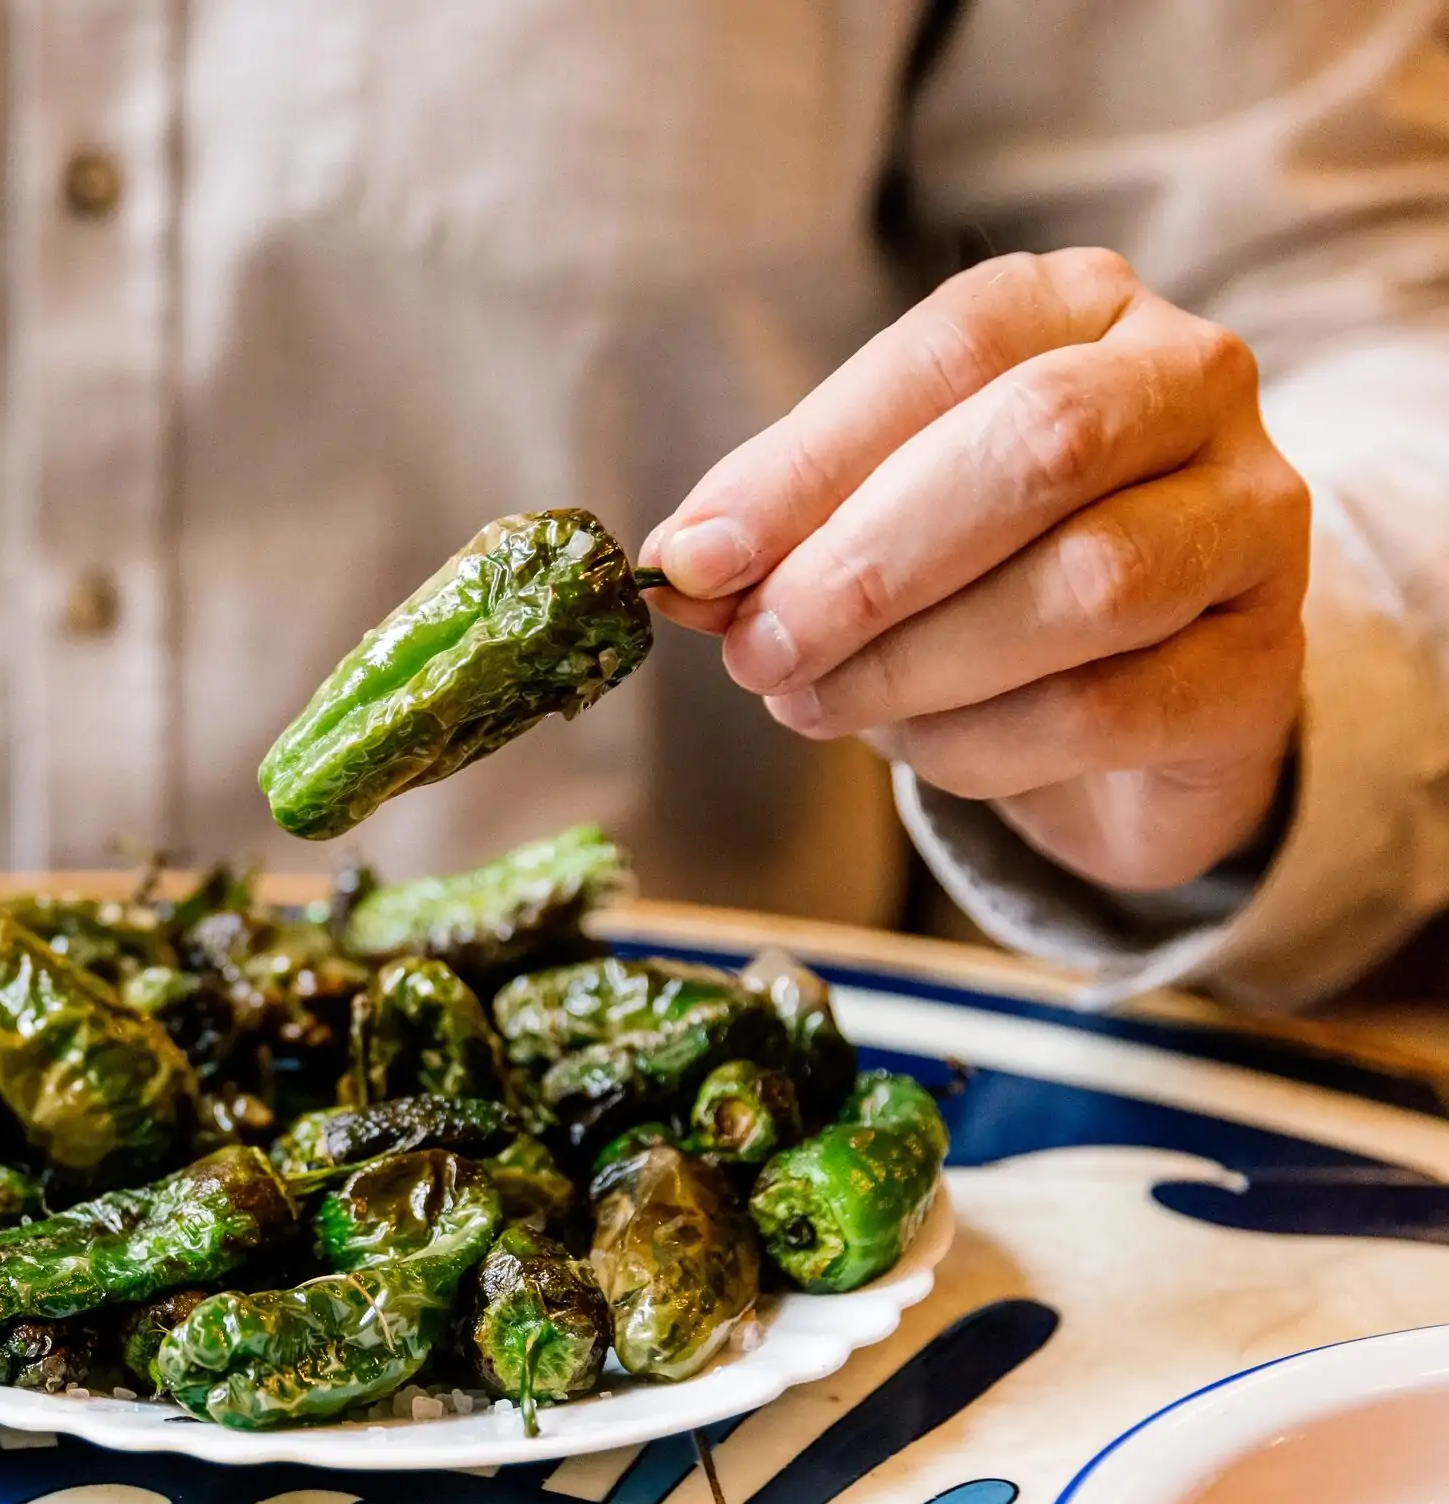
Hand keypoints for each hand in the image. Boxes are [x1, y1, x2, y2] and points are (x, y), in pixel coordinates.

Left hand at [641, 248, 1309, 894]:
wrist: (1130, 705)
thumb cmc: (979, 578)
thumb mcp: (869, 526)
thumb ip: (786, 533)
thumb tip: (685, 569)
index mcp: (1077, 307)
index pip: (945, 354)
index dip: (807, 463)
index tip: (695, 560)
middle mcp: (1190, 383)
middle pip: (1038, 449)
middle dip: (868, 565)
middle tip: (757, 651)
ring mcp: (1251, 518)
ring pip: (1086, 583)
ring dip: (915, 664)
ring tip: (814, 704)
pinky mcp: (1263, 662)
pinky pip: (1108, 707)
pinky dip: (982, 744)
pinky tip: (923, 750)